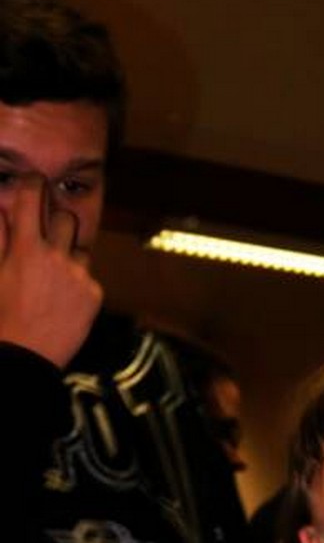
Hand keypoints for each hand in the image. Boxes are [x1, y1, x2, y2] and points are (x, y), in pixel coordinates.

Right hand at [0, 178, 101, 366]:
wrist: (24, 359)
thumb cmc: (0, 317)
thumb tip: (0, 210)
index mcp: (25, 248)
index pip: (31, 197)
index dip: (33, 184)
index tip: (34, 183)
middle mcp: (56, 257)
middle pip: (65, 218)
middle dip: (55, 222)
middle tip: (43, 238)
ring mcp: (79, 276)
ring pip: (80, 249)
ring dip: (67, 256)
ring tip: (51, 279)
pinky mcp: (94, 295)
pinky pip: (88, 277)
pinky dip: (77, 284)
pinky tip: (62, 301)